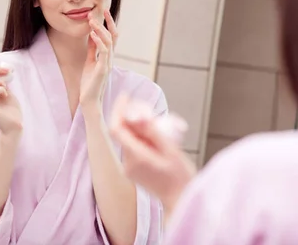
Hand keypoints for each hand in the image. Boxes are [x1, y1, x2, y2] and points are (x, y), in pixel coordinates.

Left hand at [80, 9, 117, 107]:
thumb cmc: (90, 82)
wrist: (90, 99)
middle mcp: (110, 58)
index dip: (109, 23)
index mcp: (108, 55)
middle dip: (108, 22)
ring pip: (108, 41)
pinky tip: (92, 34)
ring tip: (92, 20)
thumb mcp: (90, 61)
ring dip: (100, 29)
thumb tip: (92, 34)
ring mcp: (108, 63)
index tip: (104, 11)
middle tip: (101, 10)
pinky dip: (98, 41)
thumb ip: (93, 49)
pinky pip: (103, 52)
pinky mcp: (103, 69)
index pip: (112, 36)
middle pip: (113, 36)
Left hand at [109, 94, 195, 213]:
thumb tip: (138, 115)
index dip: (119, 110)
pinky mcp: (133, 170)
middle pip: (123, 132)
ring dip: (138, 127)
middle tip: (147, 109)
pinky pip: (133, 147)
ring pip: (128, 139)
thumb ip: (152, 132)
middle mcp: (128, 163)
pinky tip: (156, 138)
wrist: (180, 200)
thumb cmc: (180, 177)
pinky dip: (141, 138)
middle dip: (131, 117)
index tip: (127, 96)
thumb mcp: (171, 150)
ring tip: (156, 123)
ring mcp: (129, 168)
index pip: (117, 128)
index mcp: (137, 157)